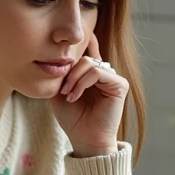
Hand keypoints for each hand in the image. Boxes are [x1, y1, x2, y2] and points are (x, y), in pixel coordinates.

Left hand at [49, 34, 128, 157]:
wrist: (85, 140)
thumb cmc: (73, 120)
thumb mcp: (59, 94)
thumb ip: (59, 75)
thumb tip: (54, 57)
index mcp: (92, 74)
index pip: (89, 51)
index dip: (84, 41)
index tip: (76, 34)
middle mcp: (104, 74)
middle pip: (84, 57)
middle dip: (69, 72)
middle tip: (62, 90)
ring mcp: (113, 78)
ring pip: (89, 63)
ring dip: (74, 79)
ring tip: (68, 95)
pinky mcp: (120, 85)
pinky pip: (98, 72)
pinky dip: (83, 83)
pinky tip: (75, 96)